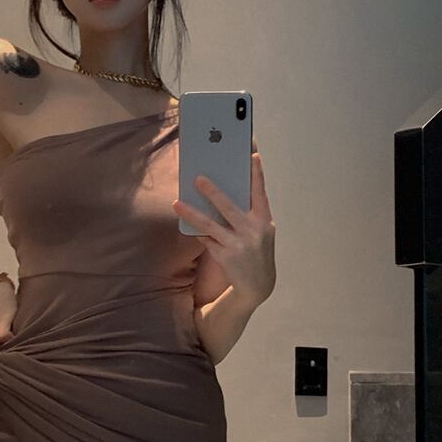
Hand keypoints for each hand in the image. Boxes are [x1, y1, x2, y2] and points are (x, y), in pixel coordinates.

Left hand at [172, 144, 275, 309]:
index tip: (252, 156)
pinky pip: (206, 239)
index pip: (260, 193)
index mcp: (264, 220)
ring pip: (210, 225)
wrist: (258, 285)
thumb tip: (224, 191)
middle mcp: (253, 231)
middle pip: (229, 207)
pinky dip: (195, 231)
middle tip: (197, 178)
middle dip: (213, 191)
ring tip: (176, 203)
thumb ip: (249, 213)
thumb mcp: (262, 231)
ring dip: (192, 213)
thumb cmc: (257, 249)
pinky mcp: (225, 257)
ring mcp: (238, 245)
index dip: (257, 174)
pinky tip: (185, 223)